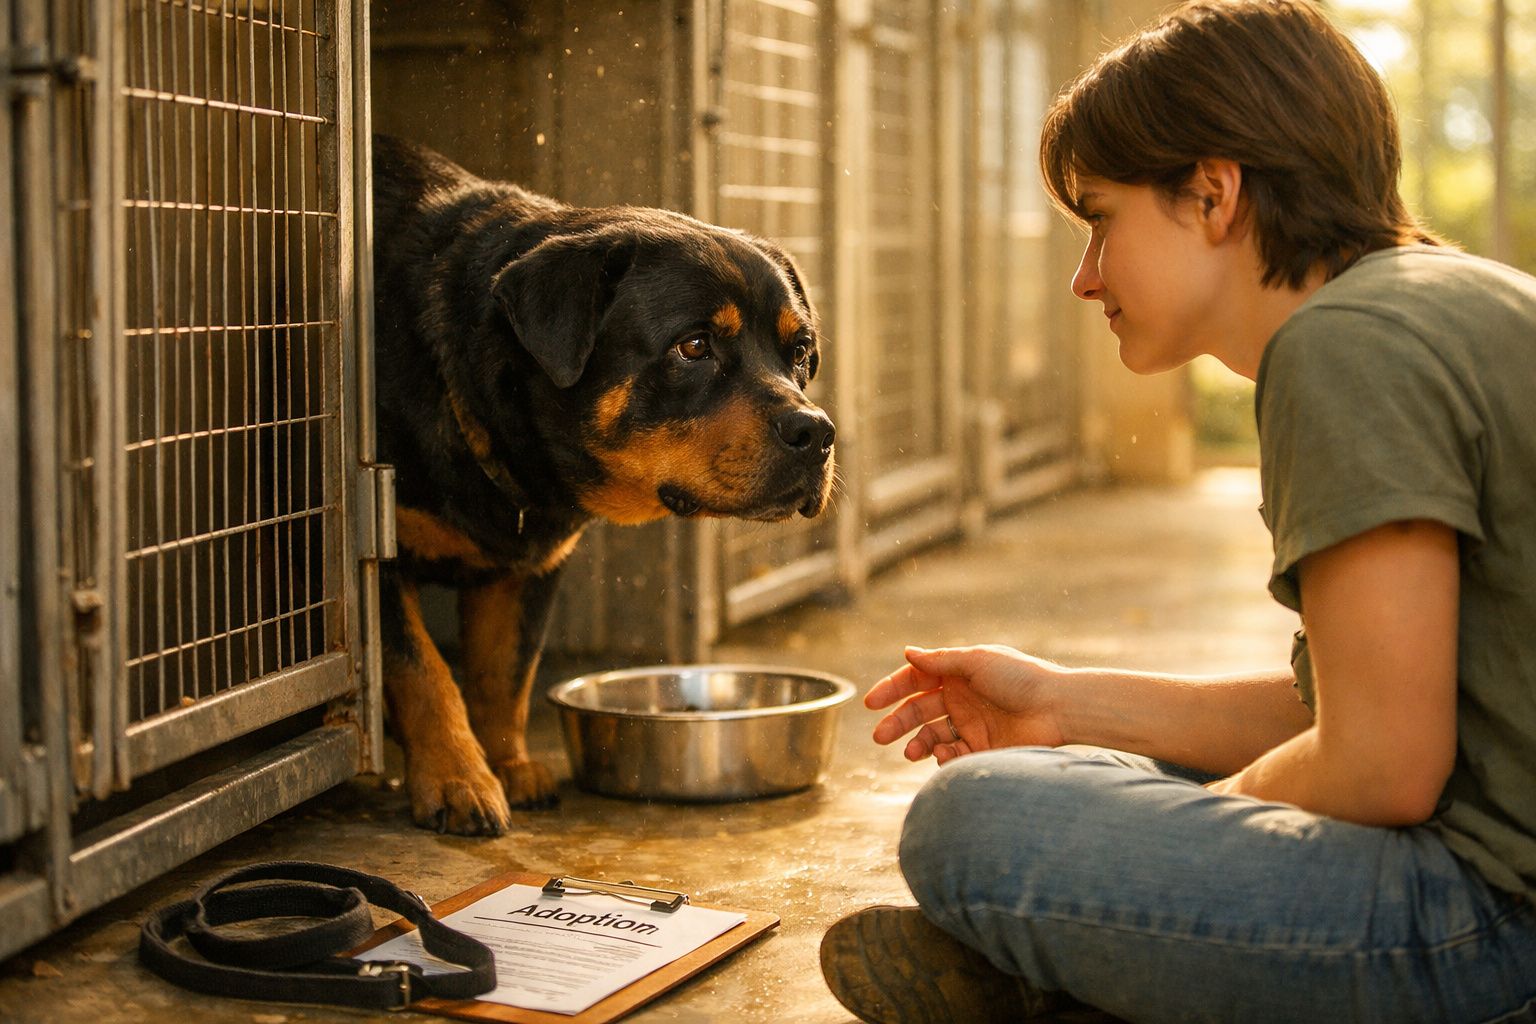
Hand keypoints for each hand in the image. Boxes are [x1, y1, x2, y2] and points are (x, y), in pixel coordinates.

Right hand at [865, 645, 1068, 763]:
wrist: (1057, 708)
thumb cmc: (1020, 677)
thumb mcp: (976, 662)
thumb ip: (940, 660)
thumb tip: (907, 652)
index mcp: (957, 673)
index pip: (915, 680)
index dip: (892, 690)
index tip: (871, 703)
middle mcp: (961, 698)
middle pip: (918, 711)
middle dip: (897, 723)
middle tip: (880, 736)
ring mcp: (971, 724)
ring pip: (932, 735)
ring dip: (918, 743)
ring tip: (911, 753)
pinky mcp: (983, 747)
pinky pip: (953, 754)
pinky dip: (943, 755)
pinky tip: (944, 753)